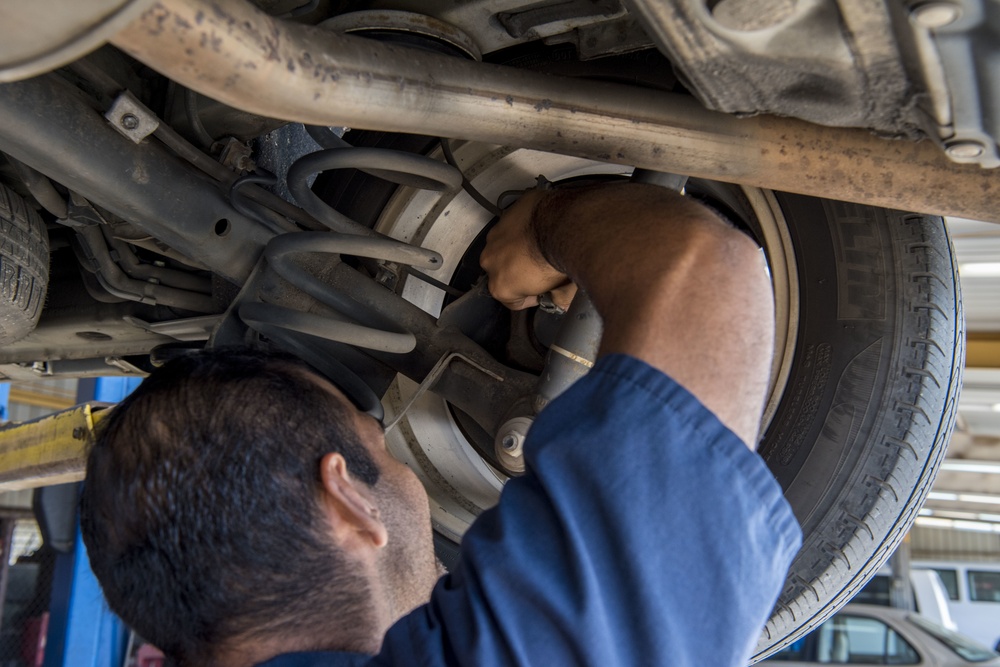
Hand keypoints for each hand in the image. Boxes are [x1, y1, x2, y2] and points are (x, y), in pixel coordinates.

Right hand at [479, 190, 576, 309]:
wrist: (565, 222)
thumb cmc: (560, 258)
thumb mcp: (564, 289)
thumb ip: (559, 298)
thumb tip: (561, 300)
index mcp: (501, 287)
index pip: (514, 302)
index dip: (532, 299)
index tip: (543, 293)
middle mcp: (490, 262)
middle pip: (505, 273)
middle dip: (521, 273)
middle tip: (544, 268)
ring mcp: (494, 236)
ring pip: (504, 249)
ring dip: (518, 249)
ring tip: (541, 246)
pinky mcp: (504, 216)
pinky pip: (511, 228)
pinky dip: (523, 230)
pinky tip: (541, 228)